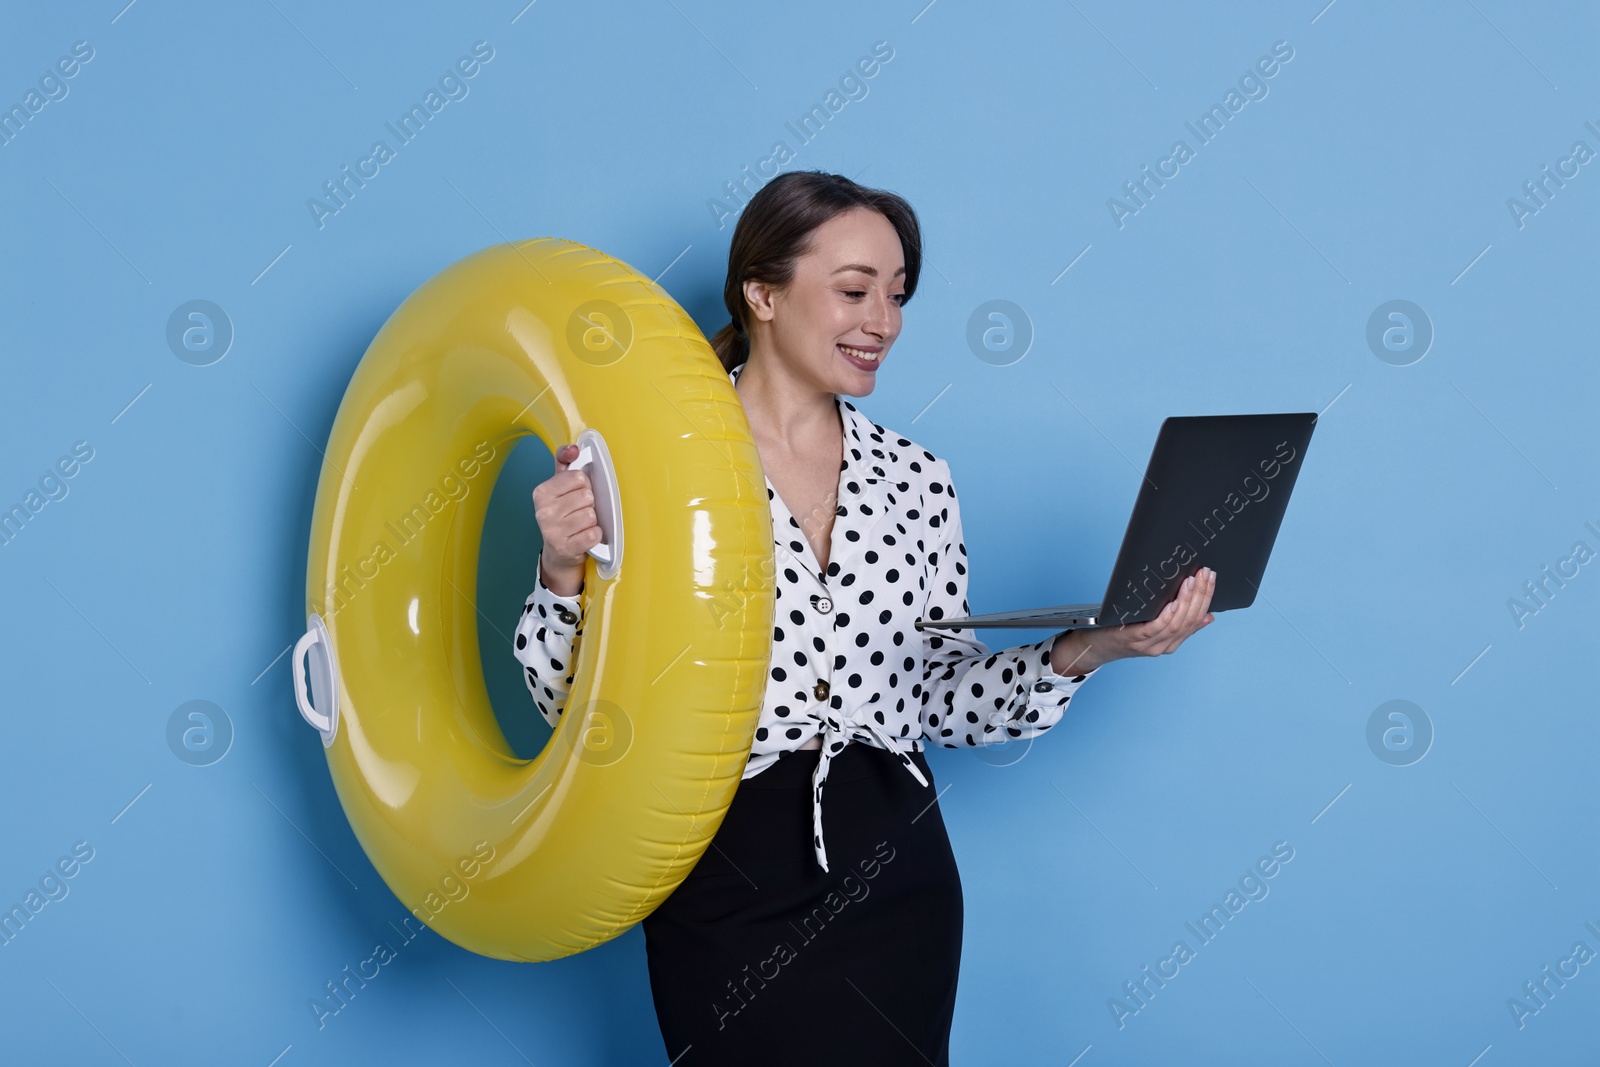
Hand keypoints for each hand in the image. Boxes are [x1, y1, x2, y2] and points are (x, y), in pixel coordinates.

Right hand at [532, 443, 598, 596]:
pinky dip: (595, 535)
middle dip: (588, 503)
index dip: (583, 485)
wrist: (559, 552)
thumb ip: (565, 463)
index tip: (575, 494)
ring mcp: (553, 531)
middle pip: (587, 496)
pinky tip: (584, 536)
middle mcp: (543, 511)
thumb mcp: (560, 488)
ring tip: (581, 525)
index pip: (578, 477)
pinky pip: (594, 533)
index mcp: (541, 493)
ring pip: (591, 514)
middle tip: (578, 512)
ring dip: (591, 521)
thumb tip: (572, 448)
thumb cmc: (562, 516)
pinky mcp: (566, 547)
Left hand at [1050, 567, 1215, 674]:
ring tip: (1192, 581)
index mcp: (1171, 642)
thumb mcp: (1153, 625)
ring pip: (1176, 623)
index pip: (1196, 619)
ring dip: (1187, 600)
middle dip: (1200, 595)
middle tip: (1205, 574)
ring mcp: (1149, 645)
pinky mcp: (1134, 640)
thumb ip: (1177, 621)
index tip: (1210, 578)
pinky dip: (1168, 615)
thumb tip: (1208, 615)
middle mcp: (1163, 646)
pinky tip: (1174, 601)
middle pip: (1189, 620)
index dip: (1206, 598)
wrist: (1093, 646)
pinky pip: (1156, 628)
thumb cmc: (1121, 629)